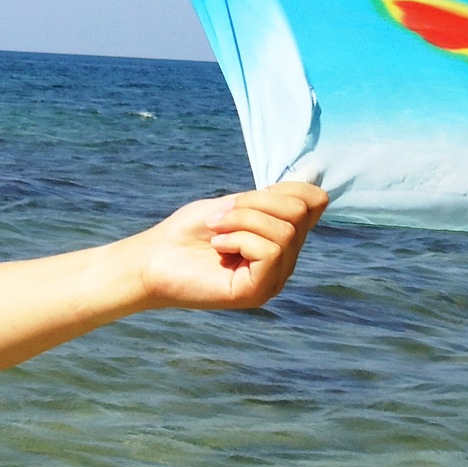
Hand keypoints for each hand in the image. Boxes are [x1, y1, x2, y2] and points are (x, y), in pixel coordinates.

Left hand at [140, 180, 327, 312]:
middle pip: (299, 212)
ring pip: (284, 231)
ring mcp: (274, 279)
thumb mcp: (234, 204)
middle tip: (219, 218)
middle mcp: (285, 261)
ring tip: (215, 232)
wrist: (152, 258)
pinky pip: (269, 251)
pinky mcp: (257, 291)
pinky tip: (217, 248)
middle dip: (254, 203)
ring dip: (241, 220)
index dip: (283, 188)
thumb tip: (313, 175)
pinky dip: (238, 238)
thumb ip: (273, 196)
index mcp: (282, 238)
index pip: (314, 201)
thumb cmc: (188, 232)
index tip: (243, 199)